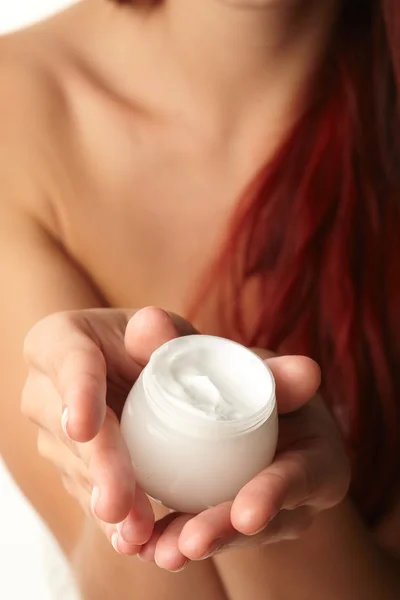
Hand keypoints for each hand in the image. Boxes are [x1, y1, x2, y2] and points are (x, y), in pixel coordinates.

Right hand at [21, 306, 193, 553]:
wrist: (142, 374)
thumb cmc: (150, 344)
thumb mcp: (162, 330)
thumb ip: (159, 329)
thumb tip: (151, 326)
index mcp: (59, 341)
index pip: (67, 362)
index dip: (76, 394)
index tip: (84, 427)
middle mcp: (45, 390)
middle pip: (66, 428)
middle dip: (95, 465)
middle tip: (118, 501)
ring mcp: (53, 433)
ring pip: (76, 469)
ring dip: (105, 500)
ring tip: (137, 531)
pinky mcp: (69, 466)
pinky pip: (87, 493)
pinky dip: (111, 519)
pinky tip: (132, 541)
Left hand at [136, 350, 350, 571]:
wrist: (246, 409)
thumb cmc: (250, 381)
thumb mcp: (238, 362)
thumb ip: (194, 344)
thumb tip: (151, 318)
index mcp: (317, 449)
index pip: (303, 475)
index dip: (276, 493)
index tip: (247, 512)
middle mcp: (296, 488)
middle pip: (267, 519)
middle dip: (226, 531)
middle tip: (188, 542)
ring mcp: (267, 510)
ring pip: (232, 535)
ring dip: (193, 541)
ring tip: (157, 550)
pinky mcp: (232, 519)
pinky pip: (205, 532)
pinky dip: (174, 537)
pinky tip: (143, 544)